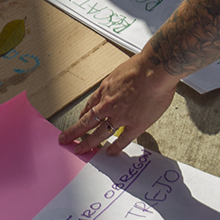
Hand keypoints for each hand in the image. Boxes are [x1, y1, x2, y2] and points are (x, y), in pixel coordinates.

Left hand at [58, 52, 178, 155]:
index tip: (78, 122)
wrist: (155, 70)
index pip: (89, 107)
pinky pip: (123, 139)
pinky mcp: (135, 124)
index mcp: (105, 91)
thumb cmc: (141, 67)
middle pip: (87, 122)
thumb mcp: (118, 73)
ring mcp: (120, 116)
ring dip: (88, 143)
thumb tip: (116, 88)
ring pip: (100, 133)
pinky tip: (110, 152)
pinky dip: (116, 147)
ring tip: (80, 150)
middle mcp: (108, 105)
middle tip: (64, 139)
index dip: (82, 116)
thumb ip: (115, 84)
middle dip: (74, 132)